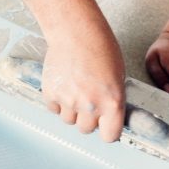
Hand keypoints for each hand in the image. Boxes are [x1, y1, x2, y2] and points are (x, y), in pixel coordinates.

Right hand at [41, 27, 125, 141]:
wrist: (74, 32)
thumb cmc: (100, 48)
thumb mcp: (117, 76)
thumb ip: (112, 100)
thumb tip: (106, 116)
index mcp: (112, 102)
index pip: (110, 136)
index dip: (108, 131)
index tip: (106, 127)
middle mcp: (90, 105)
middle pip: (86, 129)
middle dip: (88, 119)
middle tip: (88, 102)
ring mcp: (68, 101)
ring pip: (68, 120)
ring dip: (71, 111)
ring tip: (75, 90)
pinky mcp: (51, 94)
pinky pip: (53, 109)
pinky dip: (57, 102)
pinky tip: (63, 85)